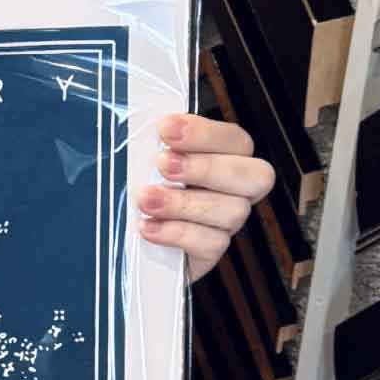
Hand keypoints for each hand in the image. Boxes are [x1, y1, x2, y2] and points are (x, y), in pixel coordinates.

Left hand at [138, 114, 274, 285]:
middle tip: (163, 164)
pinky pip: (211, 244)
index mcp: (225, 157)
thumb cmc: (137, 187)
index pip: (236, 140)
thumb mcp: (140, 160)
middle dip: (206, 168)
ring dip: (184, 203)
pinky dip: (177, 233)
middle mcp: (235, 190)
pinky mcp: (211, 252)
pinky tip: (148, 227)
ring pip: (232, 211)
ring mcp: (227, 222)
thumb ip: (151, 142)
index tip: (166, 128)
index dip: (205, 133)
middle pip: (255, 175)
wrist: (124, 240)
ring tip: (146, 200)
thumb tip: (147, 127)